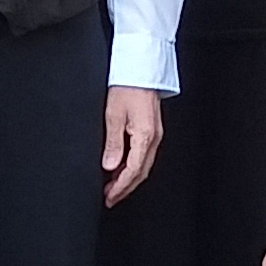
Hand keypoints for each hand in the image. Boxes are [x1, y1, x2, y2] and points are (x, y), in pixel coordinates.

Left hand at [101, 86, 164, 205]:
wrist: (141, 68)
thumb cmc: (128, 86)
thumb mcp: (113, 115)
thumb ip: (113, 144)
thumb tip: (110, 166)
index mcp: (145, 136)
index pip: (133, 171)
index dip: (120, 187)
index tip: (109, 197)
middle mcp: (154, 138)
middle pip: (141, 172)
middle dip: (125, 188)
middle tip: (110, 198)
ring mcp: (155, 134)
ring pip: (143, 165)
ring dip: (128, 178)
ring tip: (112, 186)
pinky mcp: (152, 129)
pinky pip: (144, 154)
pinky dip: (132, 165)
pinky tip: (121, 167)